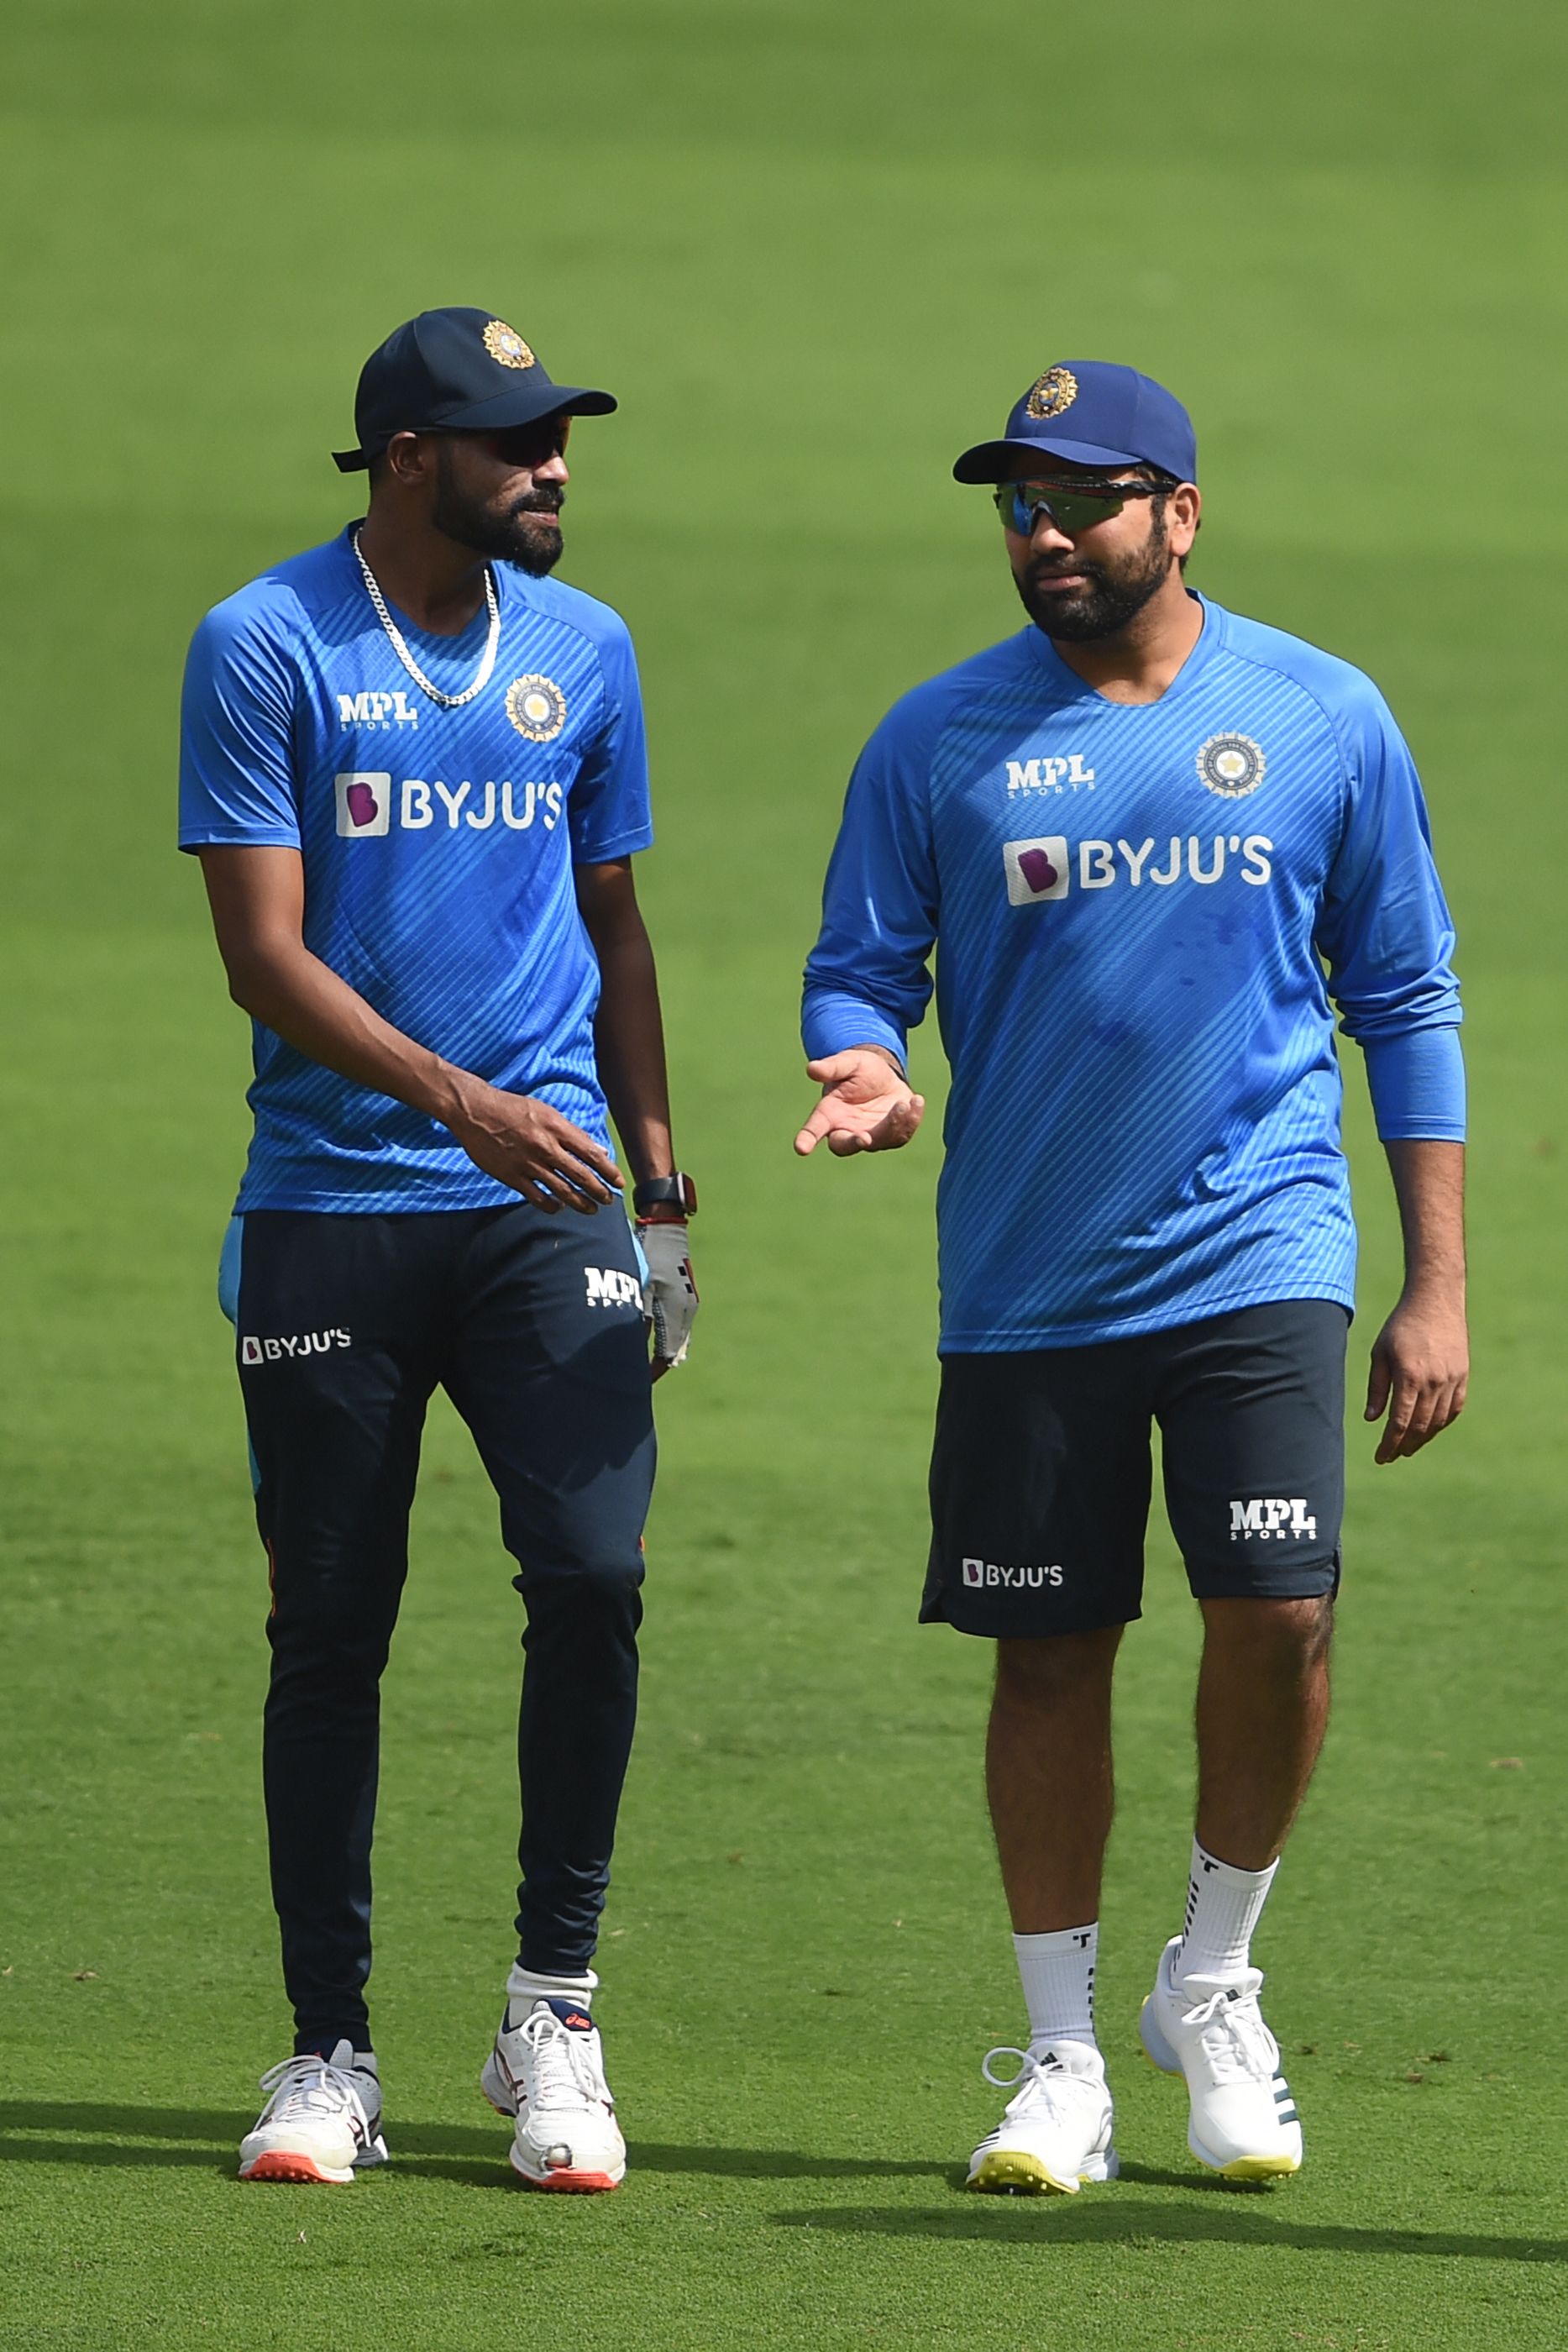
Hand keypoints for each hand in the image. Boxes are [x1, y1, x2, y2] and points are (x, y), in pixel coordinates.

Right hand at [451, 1081, 622, 1213]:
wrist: (475, 1111)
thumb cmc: (512, 1108)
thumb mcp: (546, 1111)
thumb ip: (572, 1132)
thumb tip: (597, 1149)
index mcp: (556, 1128)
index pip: (592, 1154)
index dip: (609, 1171)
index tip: (619, 1182)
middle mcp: (545, 1147)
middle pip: (581, 1176)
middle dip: (600, 1191)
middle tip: (609, 1200)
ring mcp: (528, 1164)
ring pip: (563, 1191)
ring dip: (581, 1203)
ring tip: (591, 1209)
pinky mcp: (512, 1177)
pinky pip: (538, 1198)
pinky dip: (552, 1206)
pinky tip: (559, 1207)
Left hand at [637, 1217, 697, 1376]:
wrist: (666, 1228)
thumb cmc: (649, 1254)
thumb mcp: (641, 1286)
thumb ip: (640, 1317)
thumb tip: (634, 1345)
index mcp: (677, 1312)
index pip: (667, 1354)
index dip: (652, 1371)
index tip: (637, 1381)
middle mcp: (687, 1311)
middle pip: (675, 1350)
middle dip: (657, 1365)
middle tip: (638, 1377)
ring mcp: (689, 1304)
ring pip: (678, 1339)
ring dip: (663, 1352)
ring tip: (644, 1364)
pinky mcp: (686, 1296)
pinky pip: (679, 1327)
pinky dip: (668, 1338)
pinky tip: (655, 1342)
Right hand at [793, 1049, 924, 1158]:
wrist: (885, 1075)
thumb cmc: (859, 1069)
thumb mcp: (848, 1062)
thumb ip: (832, 1067)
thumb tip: (812, 1069)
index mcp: (828, 1113)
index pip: (813, 1129)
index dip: (806, 1139)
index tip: (800, 1148)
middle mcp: (846, 1129)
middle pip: (844, 1146)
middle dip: (854, 1143)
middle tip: (864, 1138)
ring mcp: (870, 1136)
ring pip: (879, 1141)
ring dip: (891, 1125)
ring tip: (902, 1103)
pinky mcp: (892, 1135)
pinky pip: (901, 1134)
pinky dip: (910, 1120)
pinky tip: (917, 1101)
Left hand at [1364, 1287, 1468, 1462]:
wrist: (1435, 1300)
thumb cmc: (1401, 1325)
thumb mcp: (1380, 1354)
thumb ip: (1377, 1388)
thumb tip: (1372, 1419)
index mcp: (1410, 1377)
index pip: (1400, 1423)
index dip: (1390, 1444)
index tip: (1381, 1458)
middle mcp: (1434, 1382)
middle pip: (1421, 1427)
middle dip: (1405, 1446)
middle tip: (1393, 1455)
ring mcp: (1452, 1379)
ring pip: (1439, 1421)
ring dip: (1424, 1438)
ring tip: (1409, 1446)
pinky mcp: (1463, 1375)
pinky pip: (1455, 1408)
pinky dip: (1442, 1422)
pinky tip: (1431, 1429)